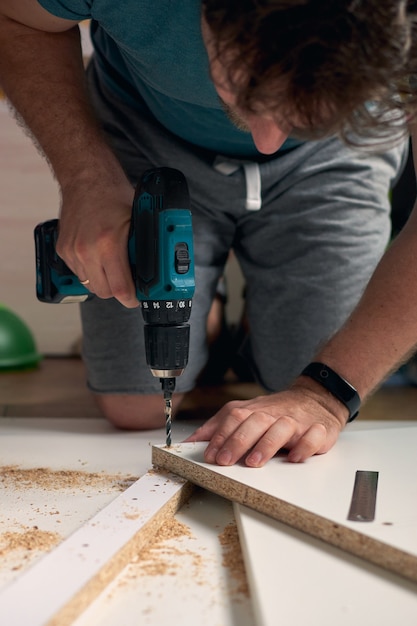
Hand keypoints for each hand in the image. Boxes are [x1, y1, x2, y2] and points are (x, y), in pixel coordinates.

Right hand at [56, 169, 138, 307]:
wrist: (85, 177)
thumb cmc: (113, 195)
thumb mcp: (138, 221)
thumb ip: (143, 247)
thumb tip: (155, 269)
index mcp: (109, 244)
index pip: (120, 289)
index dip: (131, 298)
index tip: (136, 298)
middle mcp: (87, 251)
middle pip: (104, 292)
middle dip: (118, 290)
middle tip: (128, 282)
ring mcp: (72, 251)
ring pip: (90, 284)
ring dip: (103, 281)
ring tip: (112, 266)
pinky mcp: (63, 250)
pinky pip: (78, 273)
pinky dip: (90, 271)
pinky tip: (98, 257)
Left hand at [185, 382, 346, 466]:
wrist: (316, 398)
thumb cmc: (275, 411)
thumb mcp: (244, 413)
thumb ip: (218, 427)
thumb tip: (190, 441)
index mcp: (254, 410)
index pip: (234, 417)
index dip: (220, 436)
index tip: (210, 455)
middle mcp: (273, 414)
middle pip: (255, 421)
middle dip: (238, 441)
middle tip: (225, 461)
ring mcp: (297, 421)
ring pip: (282, 427)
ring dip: (267, 444)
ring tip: (254, 462)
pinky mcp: (319, 430)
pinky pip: (314, 436)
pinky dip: (305, 446)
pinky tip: (294, 458)